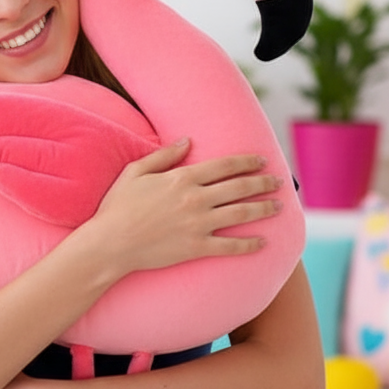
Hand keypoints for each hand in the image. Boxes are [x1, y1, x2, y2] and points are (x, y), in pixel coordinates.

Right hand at [89, 141, 282, 279]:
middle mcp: (195, 199)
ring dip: (263, 209)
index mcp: (182, 178)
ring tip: (279, 207)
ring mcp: (198, 225)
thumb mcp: (135, 172)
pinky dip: (249, 245)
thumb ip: (164, 155)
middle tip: (279, 182)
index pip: (224, 166)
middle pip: (239, 188)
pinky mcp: (196, 248)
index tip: (262, 160)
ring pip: (241, 214)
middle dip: (263, 183)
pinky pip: (230, 246)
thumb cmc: (117, 206)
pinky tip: (263, 243)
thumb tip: (188, 140)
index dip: (247, 162)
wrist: (109, 244)